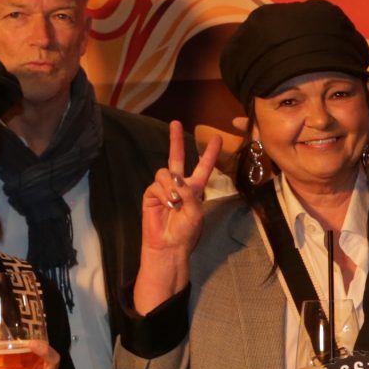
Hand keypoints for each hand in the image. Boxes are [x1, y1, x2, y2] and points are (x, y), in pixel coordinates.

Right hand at [143, 119, 218, 256]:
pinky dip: (163, 193)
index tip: (217, 138)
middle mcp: (179, 184)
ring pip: (165, 172)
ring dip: (171, 186)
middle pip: (176, 157)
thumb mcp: (195, 212)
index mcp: (195, 188)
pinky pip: (156, 184)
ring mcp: (163, 188)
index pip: (203, 166)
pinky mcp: (151, 194)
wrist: (168, 245)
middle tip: (174, 122)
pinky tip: (167, 205)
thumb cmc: (186, 232)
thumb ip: (190, 194)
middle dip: (175, 140)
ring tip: (174, 203)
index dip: (209, 153)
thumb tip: (177, 179)